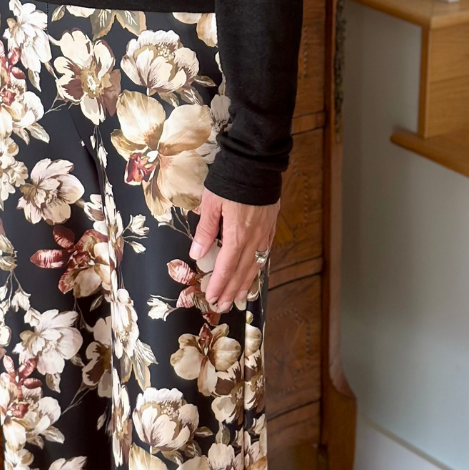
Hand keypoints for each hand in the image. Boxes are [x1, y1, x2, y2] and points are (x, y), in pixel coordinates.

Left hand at [189, 187, 279, 313]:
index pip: (226, 267)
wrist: (257, 163)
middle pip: (242, 271)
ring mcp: (265, 233)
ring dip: (246, 283)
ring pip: (255, 265)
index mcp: (237, 235)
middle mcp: (254, 239)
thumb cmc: (231, 180)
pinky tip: (254, 272)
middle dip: (231, 290)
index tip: (211, 298)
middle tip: (222, 306)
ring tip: (239, 298)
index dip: (219, 285)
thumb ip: (205, 230)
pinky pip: (265, 254)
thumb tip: (197, 254)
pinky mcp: (271, 226)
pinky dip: (258, 267)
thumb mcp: (211, 203)